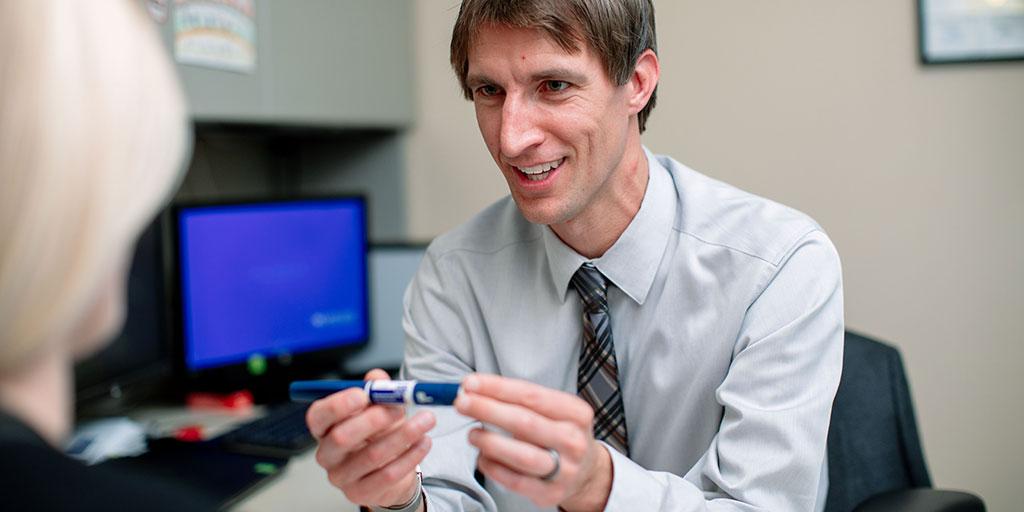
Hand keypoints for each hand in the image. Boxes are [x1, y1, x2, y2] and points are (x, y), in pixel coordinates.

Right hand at [305, 369, 435, 507]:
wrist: (392, 468)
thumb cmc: (379, 434)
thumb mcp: (378, 408)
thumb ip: (377, 390)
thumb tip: (377, 378)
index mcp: (324, 428)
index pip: (318, 416)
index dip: (338, 405)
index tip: (364, 394)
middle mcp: (327, 454)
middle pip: (341, 437)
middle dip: (374, 419)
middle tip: (399, 408)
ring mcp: (342, 477)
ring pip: (372, 455)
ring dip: (404, 435)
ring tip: (426, 420)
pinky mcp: (361, 493)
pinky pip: (388, 474)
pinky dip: (411, 455)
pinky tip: (424, 442)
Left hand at [454, 373, 612, 510]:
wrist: (586, 473)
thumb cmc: (559, 433)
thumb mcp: (554, 411)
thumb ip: (519, 400)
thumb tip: (475, 390)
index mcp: (576, 413)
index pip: (531, 395)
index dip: (497, 388)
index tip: (470, 383)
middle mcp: (574, 441)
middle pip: (524, 422)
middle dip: (487, 410)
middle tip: (462, 403)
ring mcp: (564, 470)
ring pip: (522, 455)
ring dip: (490, 442)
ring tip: (472, 434)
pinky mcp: (550, 493)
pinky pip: (516, 482)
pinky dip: (494, 468)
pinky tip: (482, 457)